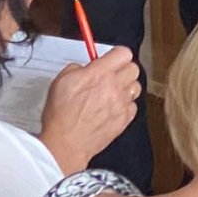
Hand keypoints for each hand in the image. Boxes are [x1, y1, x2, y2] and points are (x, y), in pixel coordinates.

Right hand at [37, 45, 140, 173]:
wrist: (66, 143)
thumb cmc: (61, 115)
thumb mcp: (61, 80)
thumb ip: (77, 68)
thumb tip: (85, 67)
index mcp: (99, 73)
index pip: (123, 53)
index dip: (117, 54)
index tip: (112, 58)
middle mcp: (114, 87)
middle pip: (134, 68)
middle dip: (123, 69)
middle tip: (112, 74)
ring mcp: (121, 104)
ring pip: (136, 87)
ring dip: (126, 87)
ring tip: (113, 92)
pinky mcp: (124, 120)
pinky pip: (133, 106)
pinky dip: (125, 105)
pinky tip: (112, 108)